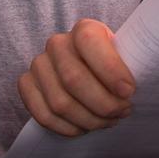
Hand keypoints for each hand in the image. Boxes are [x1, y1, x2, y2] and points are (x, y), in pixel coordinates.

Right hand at [17, 18, 135, 136]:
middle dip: (103, 104)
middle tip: (122, 112)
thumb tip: (131, 91)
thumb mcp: (125, 56)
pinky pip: (43, 115)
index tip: (129, 92)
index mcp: (84, 29)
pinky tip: (85, 128)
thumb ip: (131, 64)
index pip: (90, 41)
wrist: (89, 70)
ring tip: (107, 122)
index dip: (110, 69)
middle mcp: (57, 43)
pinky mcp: (27, 84)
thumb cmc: (111, 65)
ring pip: (59, 102)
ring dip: (88, 120)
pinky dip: (68, 128)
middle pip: (73, 79)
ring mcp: (39, 64)